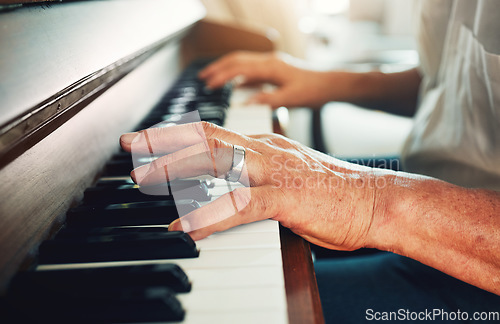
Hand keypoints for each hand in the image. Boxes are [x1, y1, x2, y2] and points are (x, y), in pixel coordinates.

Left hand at [120, 122, 378, 250]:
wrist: (376, 202)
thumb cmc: (333, 195)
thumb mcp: (287, 178)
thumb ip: (256, 179)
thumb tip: (225, 191)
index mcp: (266, 146)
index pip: (213, 133)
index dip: (176, 134)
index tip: (148, 140)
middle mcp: (266, 151)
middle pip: (206, 140)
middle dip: (164, 142)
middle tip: (131, 148)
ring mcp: (275, 172)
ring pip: (216, 162)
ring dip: (177, 170)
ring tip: (144, 179)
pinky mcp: (286, 198)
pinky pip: (240, 205)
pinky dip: (209, 216)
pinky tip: (185, 226)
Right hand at [199, 51, 338, 108]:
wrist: (330, 84)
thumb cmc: (313, 90)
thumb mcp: (290, 99)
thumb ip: (267, 101)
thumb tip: (245, 104)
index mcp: (271, 66)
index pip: (239, 68)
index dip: (221, 75)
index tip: (208, 84)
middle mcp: (269, 61)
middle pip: (237, 60)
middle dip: (218, 68)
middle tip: (203, 78)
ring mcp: (272, 64)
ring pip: (243, 62)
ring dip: (226, 69)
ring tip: (213, 78)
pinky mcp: (275, 69)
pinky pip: (252, 69)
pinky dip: (239, 75)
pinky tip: (234, 84)